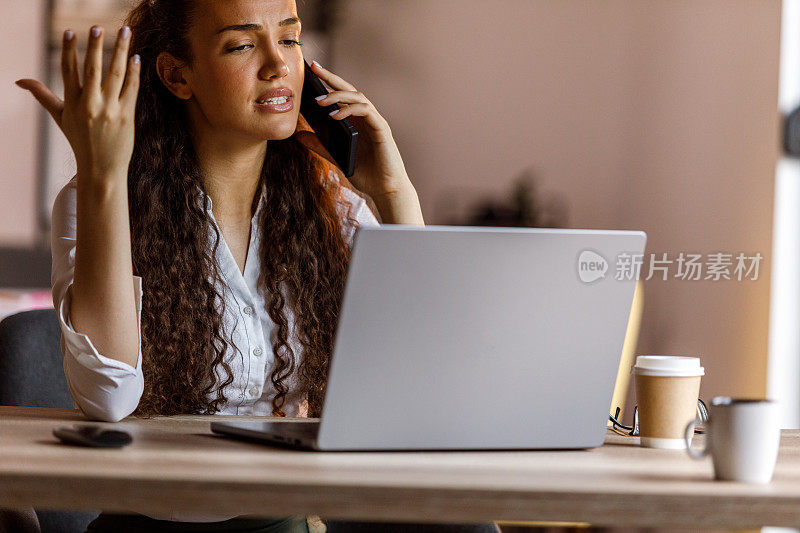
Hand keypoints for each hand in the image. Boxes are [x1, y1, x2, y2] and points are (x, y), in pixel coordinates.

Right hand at [15, 26, 140, 179]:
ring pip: (115, 75)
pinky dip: (134, 72)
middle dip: (95, 47)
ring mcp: (109, 110)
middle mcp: (90, 105)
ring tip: (125, 31)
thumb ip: (42, 96)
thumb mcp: (60, 117)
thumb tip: (19, 81)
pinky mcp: (126, 116)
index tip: (70, 31)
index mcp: (72, 103)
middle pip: (92, 70)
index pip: (68, 71)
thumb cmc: (80, 140)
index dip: (69, 50)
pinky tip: (136, 57)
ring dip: (121, 51)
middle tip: (97, 27)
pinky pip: (132, 89)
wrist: (102, 169)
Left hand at [307, 60, 411, 199]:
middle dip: (331, 77)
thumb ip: (321, 146)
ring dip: (338, 95)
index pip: (342, 96)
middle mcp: (367, 118)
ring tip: (319, 100)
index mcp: (358, 122)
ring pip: (358, 97)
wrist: (386, 190)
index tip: (311, 72)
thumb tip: (299, 135)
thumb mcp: (337, 158)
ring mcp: (376, 122)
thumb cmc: (367, 174)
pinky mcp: (382, 129)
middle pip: (349, 90)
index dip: (328, 82)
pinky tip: (335, 115)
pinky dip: (350, 109)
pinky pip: (366, 111)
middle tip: (314, 67)